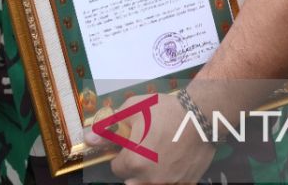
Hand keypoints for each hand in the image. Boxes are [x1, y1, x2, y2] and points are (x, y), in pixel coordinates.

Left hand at [85, 92, 215, 183]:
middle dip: (132, 170)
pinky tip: (172, 163)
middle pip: (131, 182)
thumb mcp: (131, 111)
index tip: (127, 146)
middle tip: (141, 153)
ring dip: (148, 176)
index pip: (116, 169)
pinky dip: (168, 179)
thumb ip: (108, 128)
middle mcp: (151, 179)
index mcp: (135, 162)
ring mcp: (170, 183)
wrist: (201, 115)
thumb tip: (87, 139)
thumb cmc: (164, 110)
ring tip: (156, 158)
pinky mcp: (187, 183)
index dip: (120, 156)